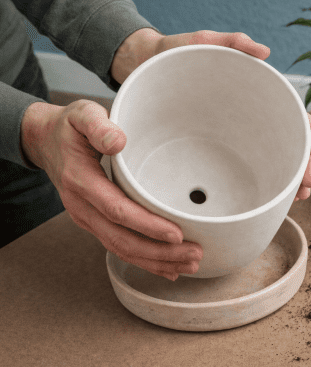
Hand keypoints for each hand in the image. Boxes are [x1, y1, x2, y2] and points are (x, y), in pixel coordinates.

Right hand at [20, 100, 202, 280]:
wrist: (45, 141)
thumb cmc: (69, 128)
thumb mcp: (81, 114)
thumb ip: (99, 126)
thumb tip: (118, 141)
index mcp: (81, 181)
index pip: (117, 210)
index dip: (147, 225)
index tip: (176, 234)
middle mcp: (82, 206)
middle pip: (122, 239)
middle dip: (160, 252)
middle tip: (194, 255)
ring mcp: (87, 218)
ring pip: (121, 249)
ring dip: (156, 261)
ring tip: (189, 265)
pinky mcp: (94, 223)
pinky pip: (118, 247)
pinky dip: (144, 261)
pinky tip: (167, 267)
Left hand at [111, 28, 310, 201]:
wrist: (144, 69)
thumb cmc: (176, 53)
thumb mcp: (204, 43)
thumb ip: (233, 42)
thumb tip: (265, 52)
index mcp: (255, 94)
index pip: (294, 114)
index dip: (309, 134)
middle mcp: (250, 118)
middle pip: (290, 144)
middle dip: (303, 167)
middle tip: (304, 188)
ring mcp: (235, 135)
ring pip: (273, 161)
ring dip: (288, 181)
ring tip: (295, 199)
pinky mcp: (217, 148)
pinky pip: (244, 168)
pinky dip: (262, 184)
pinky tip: (268, 199)